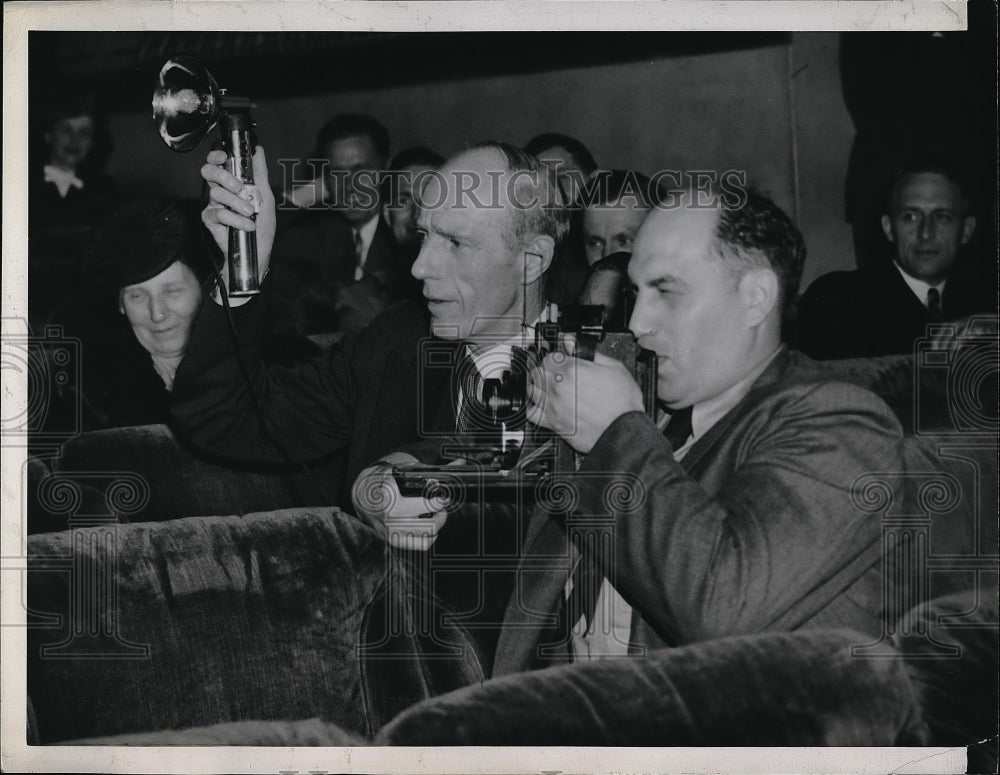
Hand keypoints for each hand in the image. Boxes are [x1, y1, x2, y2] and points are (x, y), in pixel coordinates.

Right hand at [200, 146, 275, 287]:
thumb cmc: (261, 225)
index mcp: (232, 182)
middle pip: (208, 172)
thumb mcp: (266, 197)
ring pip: (216, 193)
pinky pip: (218, 213)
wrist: (258, 252)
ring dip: (237, 202)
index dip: (216, 156)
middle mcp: (220, 191)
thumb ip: (260, 174)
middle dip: (223, 175)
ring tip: (250, 212)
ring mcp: (213, 205)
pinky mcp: (210, 220)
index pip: (216, 162)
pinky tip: (247, 225)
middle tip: (238, 187)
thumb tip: (258, 150)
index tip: (225, 157)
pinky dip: (235, 219)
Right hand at [351, 453, 449, 550]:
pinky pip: (419, 545)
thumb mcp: (401, 470)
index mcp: (391, 495)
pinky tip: (431, 528)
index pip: (424, 504)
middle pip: (429, 523)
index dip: (438, 502)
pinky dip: (430, 538)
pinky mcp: (393, 540)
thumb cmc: (384, 481)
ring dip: (437, 523)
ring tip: (437, 514)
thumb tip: (458, 464)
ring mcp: (391, 530)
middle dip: (440, 513)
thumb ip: (429, 469)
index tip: (443, 497)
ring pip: (426, 534)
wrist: (364, 497)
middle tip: (441, 504)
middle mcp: (390, 515)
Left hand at [526, 350, 643, 453]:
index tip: (560, 361)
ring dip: (538, 387)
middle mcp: (559, 387)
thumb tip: (572, 342)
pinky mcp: (553, 423)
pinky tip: (541, 405)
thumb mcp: (614, 367)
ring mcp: (554, 405)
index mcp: (572, 370)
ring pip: (532, 390)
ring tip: (548, 387)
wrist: (624, 431)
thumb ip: (590, 353)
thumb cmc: (623, 404)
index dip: (555, 358)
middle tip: (556, 374)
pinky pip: (532, 413)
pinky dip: (533, 407)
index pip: (549, 357)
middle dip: (546, 371)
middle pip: (538, 372)